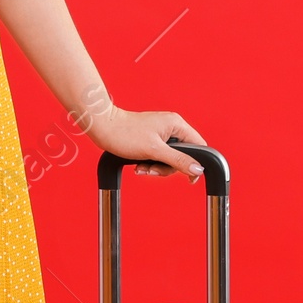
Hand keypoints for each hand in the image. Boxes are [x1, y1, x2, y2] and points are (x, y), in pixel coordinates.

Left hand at [85, 107, 206, 178]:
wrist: (103, 128)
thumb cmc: (125, 134)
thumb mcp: (155, 151)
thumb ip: (178, 160)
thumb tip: (197, 169)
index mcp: (177, 124)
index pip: (199, 146)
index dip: (196, 163)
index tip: (189, 178)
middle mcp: (171, 127)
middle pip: (183, 155)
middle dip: (168, 167)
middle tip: (153, 170)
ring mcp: (161, 133)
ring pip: (169, 158)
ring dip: (157, 167)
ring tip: (143, 168)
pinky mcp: (151, 139)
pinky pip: (158, 156)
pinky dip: (150, 163)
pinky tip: (139, 165)